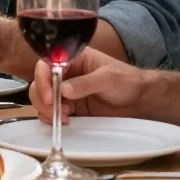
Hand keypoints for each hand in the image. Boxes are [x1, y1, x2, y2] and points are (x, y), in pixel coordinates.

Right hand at [30, 47, 145, 123]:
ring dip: (47, 109)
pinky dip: (52, 117)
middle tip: (54, 111)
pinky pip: (52, 111)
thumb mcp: (108, 78)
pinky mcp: (70, 106)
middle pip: (41, 82)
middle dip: (43, 97)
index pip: (47, 64)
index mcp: (73, 58)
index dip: (43, 79)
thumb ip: (85, 83)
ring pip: (43, 97)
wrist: (139, 99)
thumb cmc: (126, 81)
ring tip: (64, 118)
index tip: (50, 96)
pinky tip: (65, 121)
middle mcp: (66, 73)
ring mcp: (66, 90)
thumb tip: (63, 90)